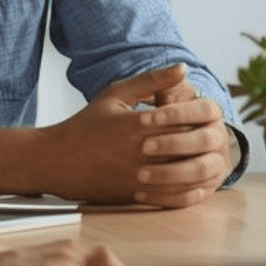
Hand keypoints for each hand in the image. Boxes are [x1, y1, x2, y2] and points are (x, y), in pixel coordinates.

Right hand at [41, 64, 226, 206]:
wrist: (56, 160)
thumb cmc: (86, 123)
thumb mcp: (116, 94)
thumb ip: (151, 80)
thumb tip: (183, 67)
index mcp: (138, 125)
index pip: (183, 121)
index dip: (197, 120)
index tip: (202, 117)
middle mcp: (140, 152)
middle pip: (186, 149)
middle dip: (200, 144)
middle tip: (210, 139)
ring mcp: (137, 176)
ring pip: (182, 176)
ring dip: (197, 170)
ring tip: (206, 160)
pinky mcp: (133, 195)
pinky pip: (168, 198)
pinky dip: (185, 193)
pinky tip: (193, 185)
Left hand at [136, 87, 232, 207]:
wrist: (158, 149)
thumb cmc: (152, 118)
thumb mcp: (151, 98)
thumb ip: (160, 81)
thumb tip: (180, 67)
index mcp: (211, 113)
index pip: (204, 109)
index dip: (176, 113)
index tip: (145, 117)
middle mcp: (219, 138)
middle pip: (205, 141)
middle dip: (173, 144)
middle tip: (143, 147)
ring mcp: (214, 166)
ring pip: (199, 172)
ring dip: (170, 175)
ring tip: (139, 175)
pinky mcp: (204, 189)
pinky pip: (190, 198)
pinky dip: (166, 197)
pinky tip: (140, 194)